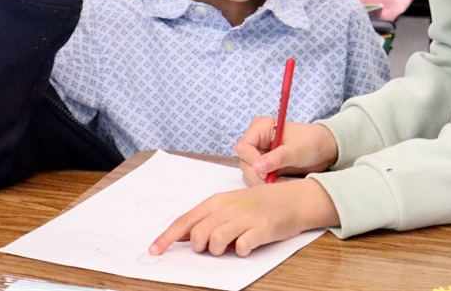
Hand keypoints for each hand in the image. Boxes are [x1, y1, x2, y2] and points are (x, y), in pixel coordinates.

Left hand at [149, 178, 338, 256]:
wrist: (295, 199)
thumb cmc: (261, 203)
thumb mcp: (232, 204)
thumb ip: (208, 218)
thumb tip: (181, 236)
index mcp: (218, 200)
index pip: (185, 220)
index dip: (167, 237)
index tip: (154, 251)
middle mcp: (229, 207)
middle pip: (198, 235)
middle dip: (200, 247)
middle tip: (214, 246)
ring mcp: (246, 217)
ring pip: (216, 241)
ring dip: (219, 250)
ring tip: (231, 246)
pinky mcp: (262, 229)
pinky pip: (241, 248)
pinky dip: (241, 251)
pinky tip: (249, 245)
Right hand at [234, 118, 338, 185]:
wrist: (325, 149)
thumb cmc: (312, 142)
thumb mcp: (296, 150)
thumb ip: (276, 158)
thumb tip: (257, 167)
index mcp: (261, 128)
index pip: (243, 147)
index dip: (252, 161)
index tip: (266, 173)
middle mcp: (257, 140)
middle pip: (244, 163)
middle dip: (258, 175)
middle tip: (274, 182)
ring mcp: (260, 154)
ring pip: (250, 173)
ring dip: (263, 182)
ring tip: (282, 183)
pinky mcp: (265, 167)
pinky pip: (258, 179)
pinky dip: (268, 185)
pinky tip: (281, 184)